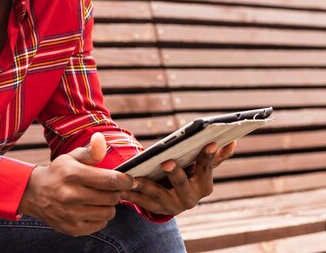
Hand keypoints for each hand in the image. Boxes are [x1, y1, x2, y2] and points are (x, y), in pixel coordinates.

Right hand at [18, 132, 133, 235]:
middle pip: (112, 197)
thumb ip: (90, 151)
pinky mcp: (73, 228)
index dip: (125, 180)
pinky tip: (91, 208)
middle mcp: (72, 195)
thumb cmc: (59, 172)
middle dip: (116, 191)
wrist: (34, 194)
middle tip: (111, 187)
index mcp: (73, 174)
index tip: (128, 179)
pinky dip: (100, 216)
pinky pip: (101, 224)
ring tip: (100, 197)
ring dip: (109, 204)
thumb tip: (101, 139)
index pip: (110, 179)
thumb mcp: (71, 158)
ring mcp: (72, 214)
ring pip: (109, 212)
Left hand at [120, 141, 236, 215]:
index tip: (209, 142)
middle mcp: (190, 198)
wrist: (174, 199)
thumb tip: (232, 141)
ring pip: (159, 196)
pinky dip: (131, 195)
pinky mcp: (156, 209)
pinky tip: (120, 187)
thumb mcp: (201, 168)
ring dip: (146, 186)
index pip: (206, 169)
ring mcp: (172, 206)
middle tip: (167, 162)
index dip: (208, 157)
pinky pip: (142, 202)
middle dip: (176, 174)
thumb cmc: (189, 175)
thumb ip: (215, 157)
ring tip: (134, 177)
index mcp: (204, 185)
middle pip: (183, 185)